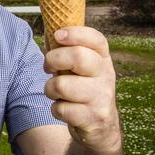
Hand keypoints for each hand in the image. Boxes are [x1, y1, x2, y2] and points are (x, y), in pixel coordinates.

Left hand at [43, 27, 121, 154]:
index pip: (96, 39)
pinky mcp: (94, 117)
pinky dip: (55, 109)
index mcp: (102, 58)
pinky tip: (64, 109)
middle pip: (78, 56)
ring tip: (56, 92)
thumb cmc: (81, 88)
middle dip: (53, 59)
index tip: (58, 35)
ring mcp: (102, 97)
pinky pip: (61, 109)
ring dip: (50, 89)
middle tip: (49, 67)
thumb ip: (67, 49)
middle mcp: (106, 75)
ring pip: (63, 85)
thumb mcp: (80, 67)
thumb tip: (49, 27)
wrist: (100, 126)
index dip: (75, 33)